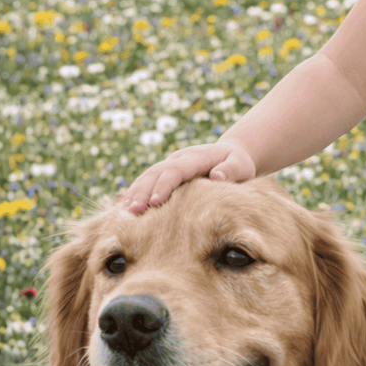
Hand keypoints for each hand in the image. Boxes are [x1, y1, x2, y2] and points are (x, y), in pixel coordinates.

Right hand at [117, 140, 256, 213]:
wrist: (230, 154)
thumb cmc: (238, 164)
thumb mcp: (241, 165)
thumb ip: (231, 170)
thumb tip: (217, 177)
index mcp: (195, 157)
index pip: (176, 170)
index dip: (164, 185)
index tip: (154, 201)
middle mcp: (178, 159)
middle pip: (155, 173)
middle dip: (142, 191)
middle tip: (132, 210)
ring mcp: (169, 165)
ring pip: (147, 177)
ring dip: (134, 193)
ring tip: (124, 212)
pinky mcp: (165, 174)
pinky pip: (146, 182)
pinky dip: (135, 194)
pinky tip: (124, 209)